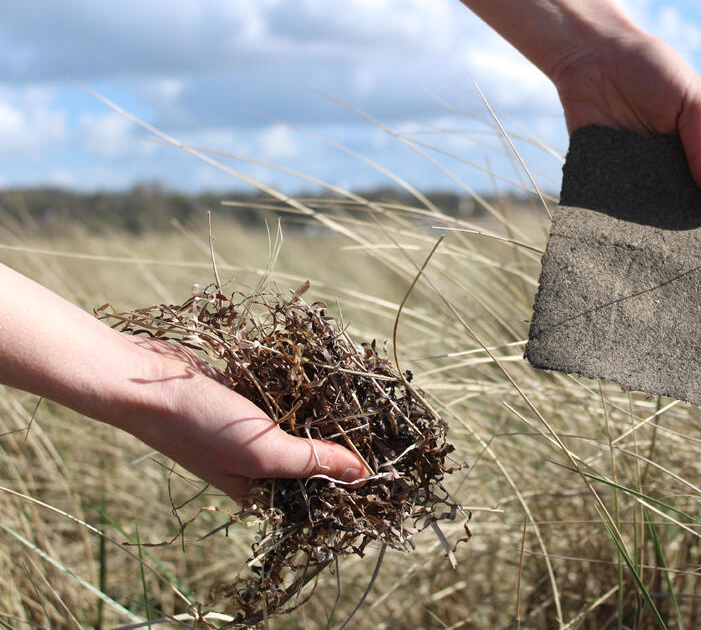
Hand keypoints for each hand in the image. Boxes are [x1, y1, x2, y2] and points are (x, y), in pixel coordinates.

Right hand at [121, 334, 367, 500]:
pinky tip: (333, 374)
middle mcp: (258, 462)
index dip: (347, 481)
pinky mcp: (247, 398)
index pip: (315, 492)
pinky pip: (287, 396)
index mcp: (260, 488)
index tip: (387, 464)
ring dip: (328, 410)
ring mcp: (251, 429)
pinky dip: (306, 388)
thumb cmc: (200, 426)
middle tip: (386, 423)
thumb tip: (363, 476)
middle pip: (313, 455)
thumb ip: (312, 461)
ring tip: (369, 396)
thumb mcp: (262, 451)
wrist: (145, 380)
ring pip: (303, 422)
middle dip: (344, 439)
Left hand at [551, 30, 700, 277]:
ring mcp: (635, 188)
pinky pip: (610, 219)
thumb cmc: (652, 71)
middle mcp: (670, 182)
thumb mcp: (693, 103)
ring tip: (674, 292)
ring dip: (661, 259)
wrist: (592, 56)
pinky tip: (627, 265)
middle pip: (691, 228)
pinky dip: (617, 240)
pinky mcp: (599, 187)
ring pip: (652, 232)